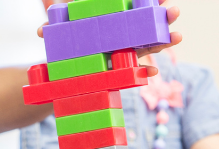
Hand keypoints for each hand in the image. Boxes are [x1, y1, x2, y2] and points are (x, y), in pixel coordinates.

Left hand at [36, 0, 182, 76]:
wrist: (63, 73)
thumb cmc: (67, 46)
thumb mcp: (61, 34)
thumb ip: (54, 28)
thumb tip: (41, 31)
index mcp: (112, 24)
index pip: (133, 12)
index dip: (148, 4)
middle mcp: (122, 38)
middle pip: (147, 26)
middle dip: (163, 19)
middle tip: (174, 11)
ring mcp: (124, 55)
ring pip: (148, 47)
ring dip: (163, 42)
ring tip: (177, 36)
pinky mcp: (120, 73)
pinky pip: (135, 72)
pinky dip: (144, 72)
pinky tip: (153, 72)